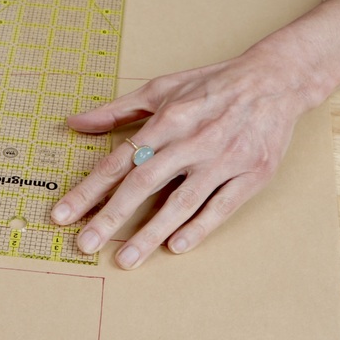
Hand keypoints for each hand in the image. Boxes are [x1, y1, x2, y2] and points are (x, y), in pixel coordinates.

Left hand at [50, 45, 322, 268]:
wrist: (276, 80)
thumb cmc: (211, 86)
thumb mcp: (161, 89)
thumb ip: (116, 110)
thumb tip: (74, 123)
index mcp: (167, 119)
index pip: (119, 160)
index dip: (89, 189)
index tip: (63, 215)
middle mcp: (193, 140)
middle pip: (144, 183)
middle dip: (112, 216)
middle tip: (86, 244)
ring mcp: (224, 159)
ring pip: (181, 202)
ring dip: (151, 233)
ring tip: (126, 259)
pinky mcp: (252, 174)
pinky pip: (222, 206)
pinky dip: (200, 228)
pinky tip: (176, 247)